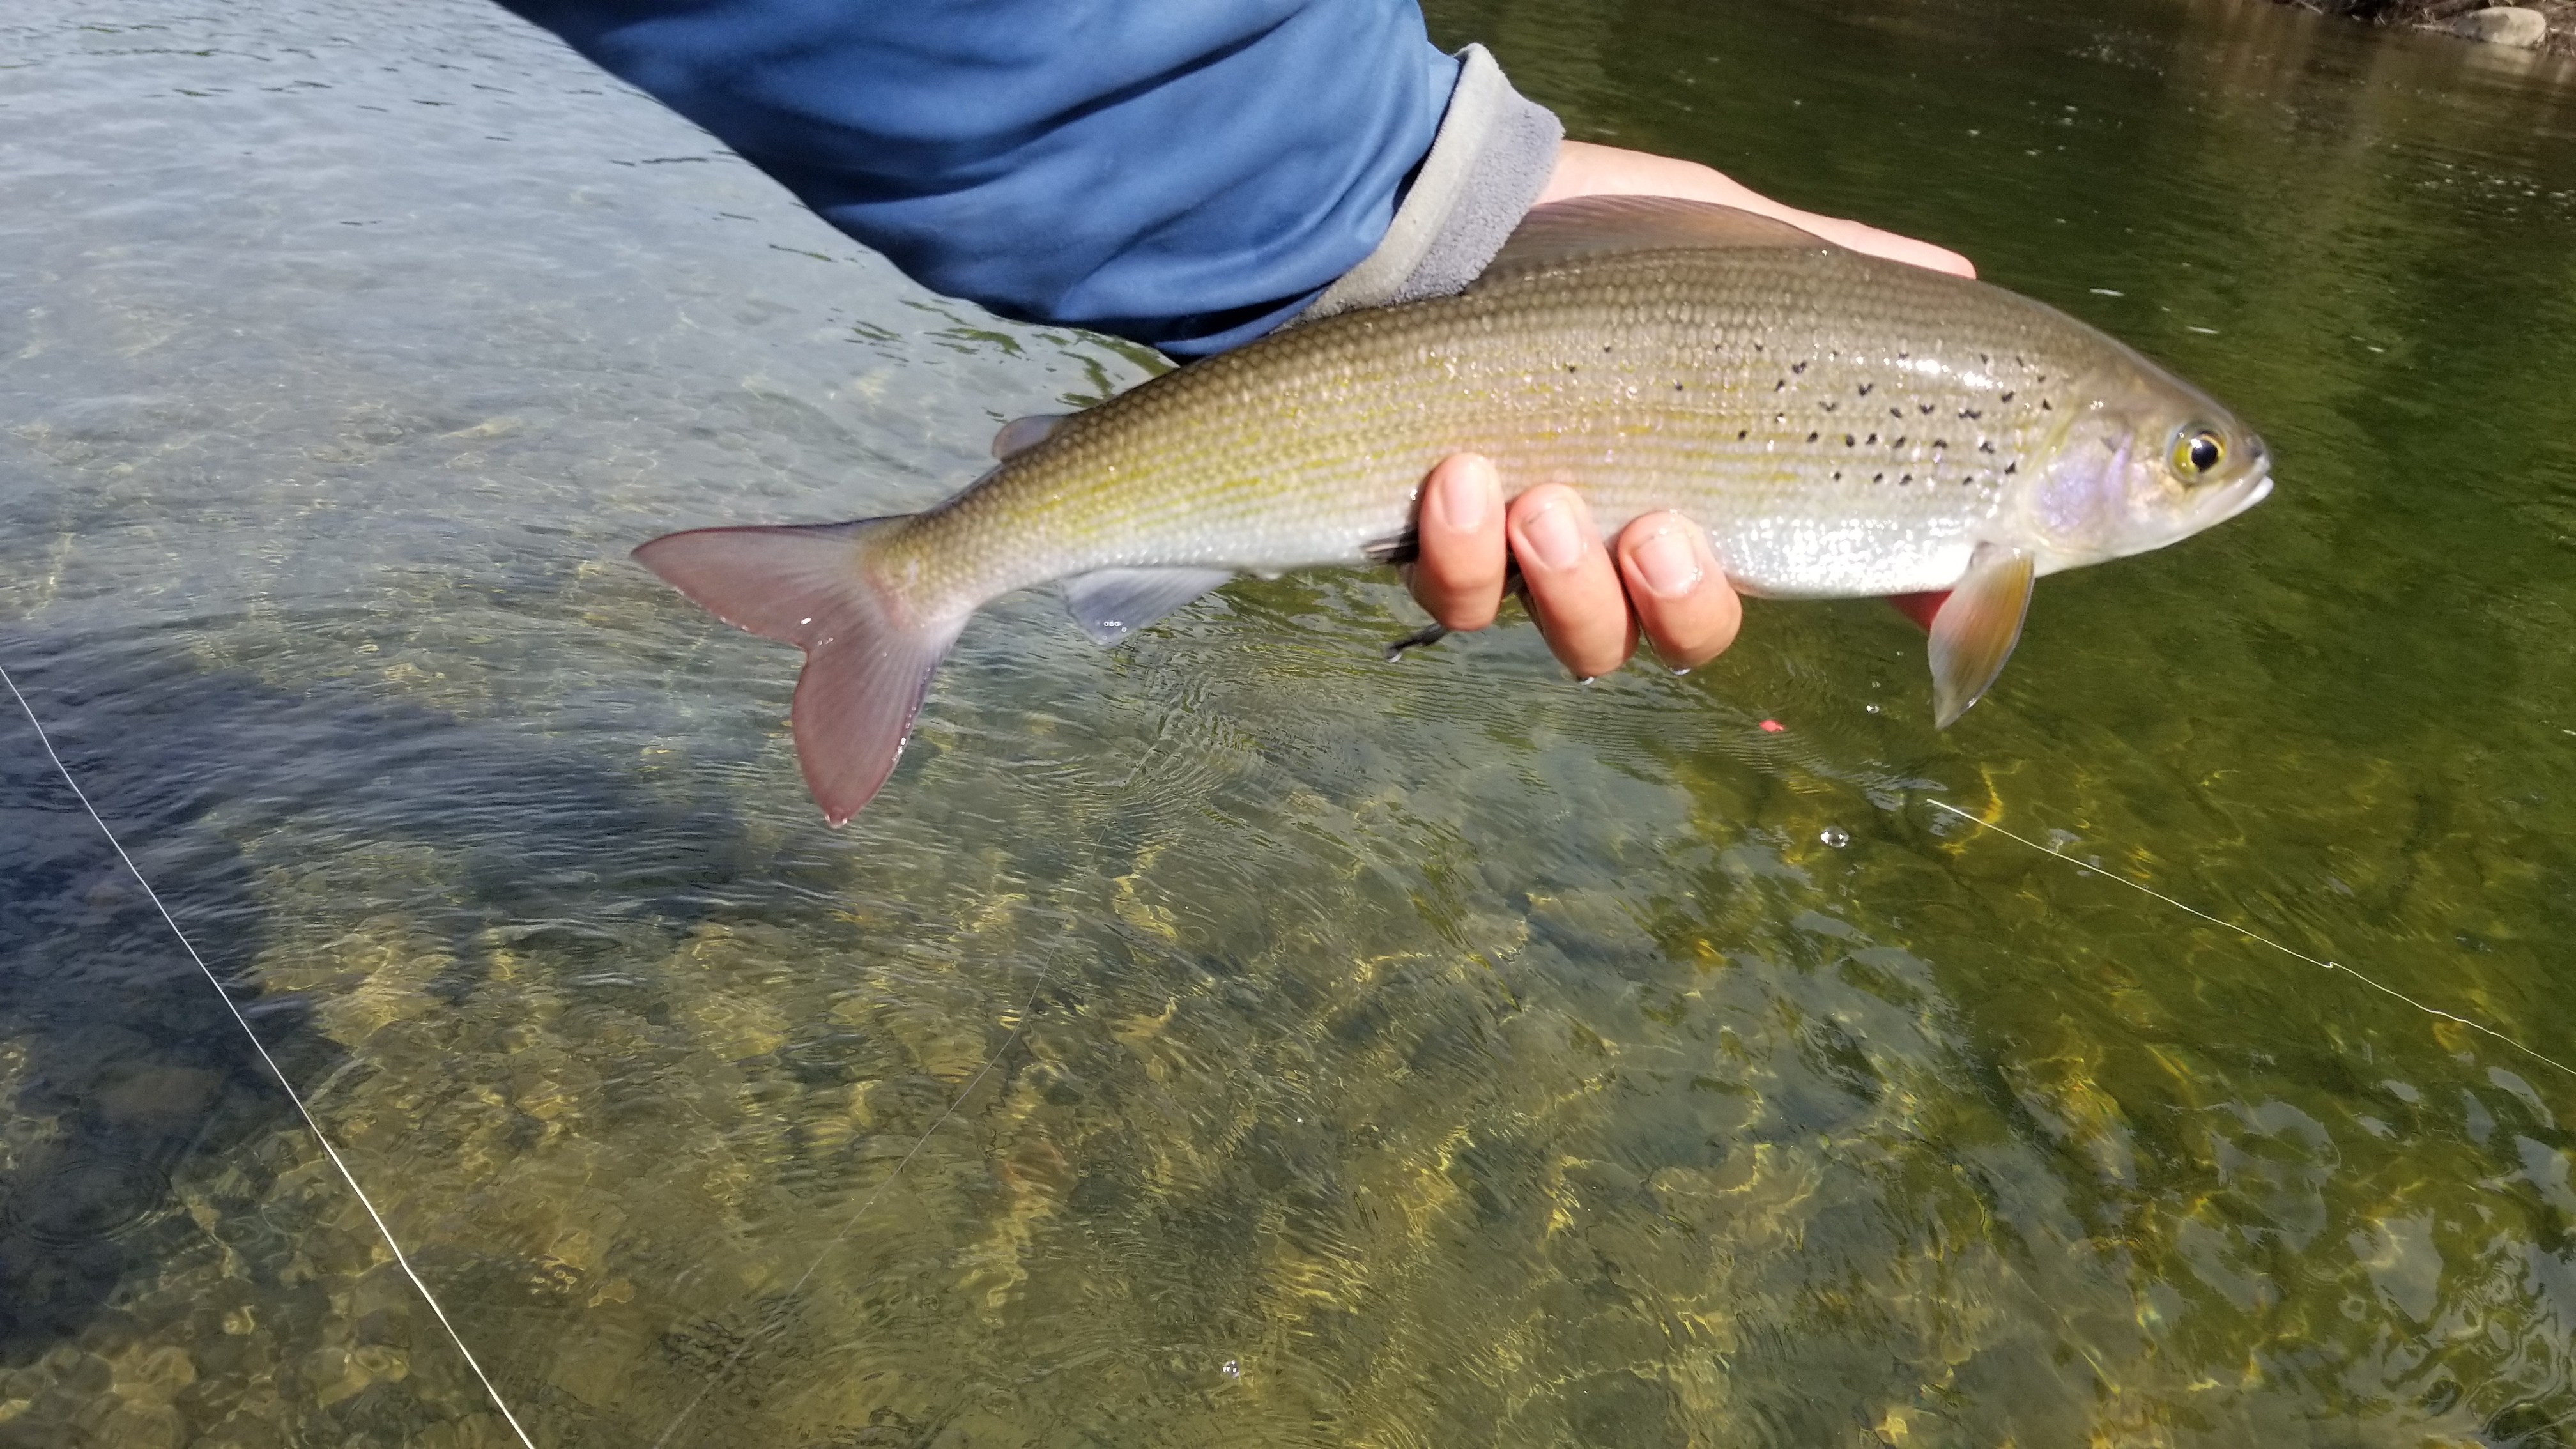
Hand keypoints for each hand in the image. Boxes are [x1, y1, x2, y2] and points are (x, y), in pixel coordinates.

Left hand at [1403, 143, 1971, 676]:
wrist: (1429, 211)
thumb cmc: (1588, 239)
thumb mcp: (1730, 244)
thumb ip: (1844, 279)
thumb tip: (1961, 284)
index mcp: (1710, 481)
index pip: (1795, 566)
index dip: (1870, 591)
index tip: (1924, 595)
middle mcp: (1625, 539)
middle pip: (1687, 636)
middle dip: (1681, 600)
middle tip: (1656, 531)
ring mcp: (1530, 554)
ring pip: (1580, 643)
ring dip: (1570, 588)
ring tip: (1540, 498)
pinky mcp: (1432, 548)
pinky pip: (1460, 605)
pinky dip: (1463, 559)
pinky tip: (1456, 477)